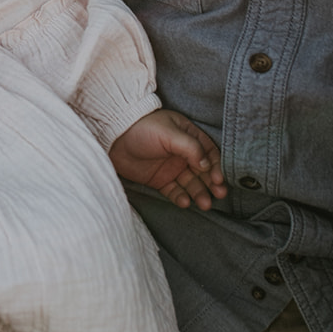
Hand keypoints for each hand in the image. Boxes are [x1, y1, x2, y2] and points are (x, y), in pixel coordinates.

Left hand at [110, 109, 226, 210]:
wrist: (113, 136)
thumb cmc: (142, 128)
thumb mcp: (169, 133)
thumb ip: (190, 147)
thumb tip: (206, 164)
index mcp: (188, 136)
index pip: (208, 152)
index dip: (215, 166)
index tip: (218, 179)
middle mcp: (182, 153)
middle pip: (203, 171)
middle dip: (212, 183)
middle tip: (219, 195)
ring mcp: (171, 167)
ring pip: (191, 183)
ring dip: (199, 193)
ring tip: (204, 204)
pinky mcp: (159, 180)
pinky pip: (174, 191)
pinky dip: (180, 197)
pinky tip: (184, 202)